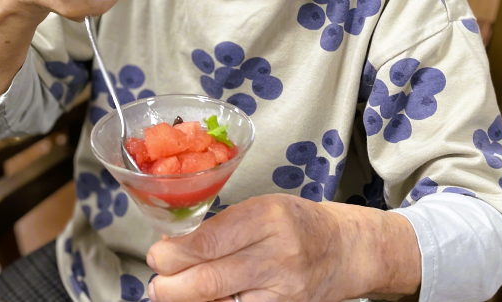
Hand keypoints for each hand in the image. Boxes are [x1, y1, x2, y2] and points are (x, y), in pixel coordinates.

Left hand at [146, 194, 420, 301]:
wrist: (345, 249)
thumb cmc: (297, 224)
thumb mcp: (261, 208)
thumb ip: (221, 227)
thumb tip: (172, 246)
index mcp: (267, 216)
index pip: (209, 241)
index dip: (175, 254)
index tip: (157, 255)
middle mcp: (277, 253)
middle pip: (210, 279)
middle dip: (172, 285)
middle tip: (156, 283)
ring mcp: (284, 289)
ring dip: (188, 301)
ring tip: (172, 293)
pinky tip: (206, 301)